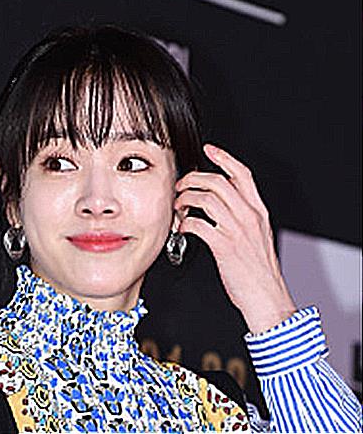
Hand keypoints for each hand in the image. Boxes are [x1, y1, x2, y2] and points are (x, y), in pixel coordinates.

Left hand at [175, 144, 295, 333]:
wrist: (267, 297)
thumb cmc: (259, 271)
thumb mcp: (258, 237)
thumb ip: (243, 218)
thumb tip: (220, 204)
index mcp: (258, 212)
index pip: (242, 175)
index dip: (224, 158)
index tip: (209, 149)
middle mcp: (249, 217)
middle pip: (218, 182)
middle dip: (194, 178)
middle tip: (182, 185)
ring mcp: (237, 230)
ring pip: (206, 198)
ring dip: (186, 199)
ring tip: (179, 206)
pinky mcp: (224, 247)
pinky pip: (198, 224)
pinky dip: (185, 223)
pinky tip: (183, 228)